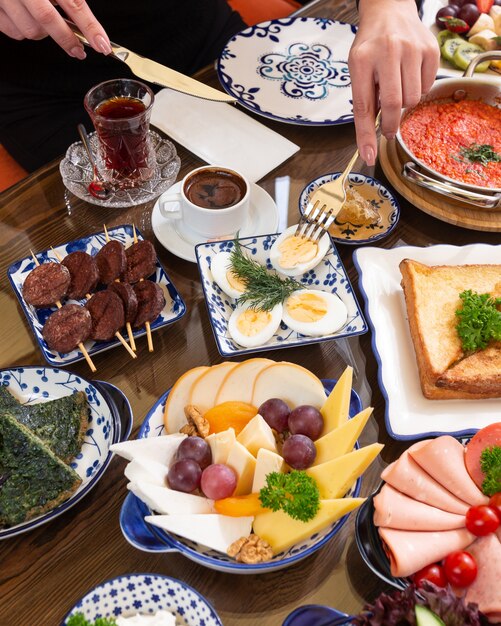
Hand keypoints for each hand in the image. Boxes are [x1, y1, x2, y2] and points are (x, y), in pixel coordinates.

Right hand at [0, 0, 111, 58]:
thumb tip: (89, 26)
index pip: (73, 3)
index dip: (90, 27)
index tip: (102, 44)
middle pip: (47, 20)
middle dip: (68, 40)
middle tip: (80, 51)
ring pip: (30, 30)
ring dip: (43, 33)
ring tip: (44, 21)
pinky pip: (14, 32)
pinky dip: (24, 31)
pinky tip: (26, 18)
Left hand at [348, 0, 439, 164]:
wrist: (389, 11)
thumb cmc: (370, 46)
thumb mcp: (357, 68)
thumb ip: (365, 99)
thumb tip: (371, 138)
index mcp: (361, 60)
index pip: (363, 107)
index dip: (366, 136)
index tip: (369, 156)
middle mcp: (387, 51)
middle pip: (393, 105)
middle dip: (390, 124)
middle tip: (388, 129)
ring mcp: (411, 49)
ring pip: (412, 99)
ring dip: (404, 103)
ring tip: (396, 86)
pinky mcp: (430, 49)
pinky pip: (426, 87)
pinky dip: (417, 89)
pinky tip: (409, 75)